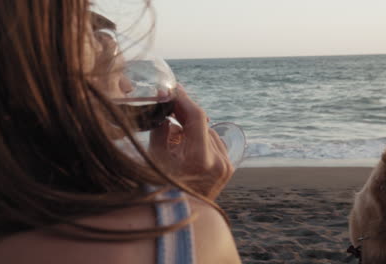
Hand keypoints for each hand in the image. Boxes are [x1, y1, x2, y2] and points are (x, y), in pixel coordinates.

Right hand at [149, 84, 233, 199]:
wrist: (181, 215)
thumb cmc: (163, 188)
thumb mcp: (156, 158)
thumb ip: (161, 131)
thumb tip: (167, 112)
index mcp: (199, 159)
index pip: (197, 117)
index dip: (185, 99)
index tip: (175, 89)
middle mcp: (218, 161)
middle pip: (202, 124)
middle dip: (183, 116)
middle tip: (167, 109)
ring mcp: (226, 165)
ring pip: (208, 132)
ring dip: (192, 130)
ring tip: (175, 140)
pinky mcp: (228, 168)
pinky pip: (214, 143)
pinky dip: (201, 141)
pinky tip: (187, 148)